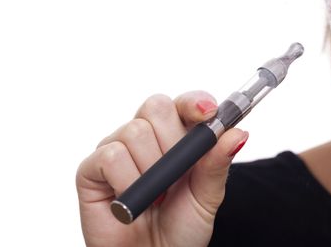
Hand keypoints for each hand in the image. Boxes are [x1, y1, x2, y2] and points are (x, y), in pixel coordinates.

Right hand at [76, 92, 247, 246]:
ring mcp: (118, 149)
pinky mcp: (92, 168)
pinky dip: (126, 181)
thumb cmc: (182, 227)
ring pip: (135, 131)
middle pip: (156, 106)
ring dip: (151, 170)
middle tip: (177, 173)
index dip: (195, 102)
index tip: (208, 113)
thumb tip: (238, 133)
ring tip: (155, 196)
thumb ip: (218, 163)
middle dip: (172, 141)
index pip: (184, 103)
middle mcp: (146, 137)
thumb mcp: (208, 196)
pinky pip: (111, 155)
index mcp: (176, 136)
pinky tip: (131, 198)